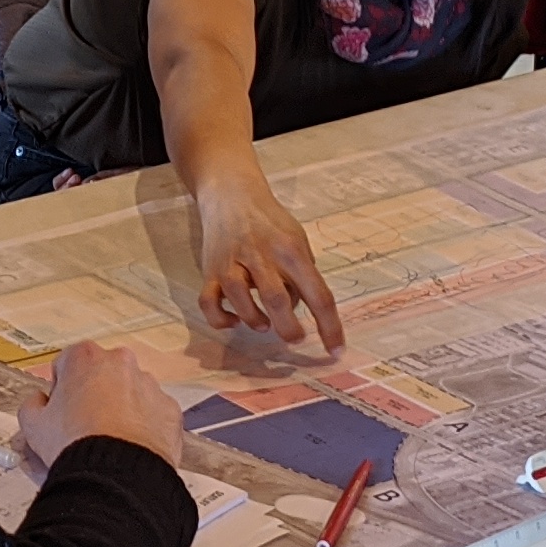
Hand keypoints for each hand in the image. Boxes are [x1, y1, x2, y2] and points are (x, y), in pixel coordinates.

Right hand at [20, 339, 184, 469]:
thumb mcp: (33, 425)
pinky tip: (130, 447)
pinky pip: (154, 414)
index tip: (61, 409)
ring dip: (121, 409)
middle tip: (84, 426)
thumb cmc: (74, 444)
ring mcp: (149, 385)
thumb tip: (37, 402)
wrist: (115, 474)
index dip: (61, 388)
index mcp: (84, 357)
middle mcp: (120, 363)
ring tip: (109, 441)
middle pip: (102, 375)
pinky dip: (144, 427)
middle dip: (94, 395)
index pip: (67, 363)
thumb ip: (31, 405)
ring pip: (131, 392)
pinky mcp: (169, 410)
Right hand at [192, 176, 344, 356]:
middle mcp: (262, 256)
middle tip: (294, 337)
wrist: (231, 195)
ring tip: (265, 324)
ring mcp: (232, 263)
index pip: (318, 295)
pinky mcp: (210, 270)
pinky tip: (234, 319)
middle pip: (277, 300)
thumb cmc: (270, 223)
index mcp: (291, 251)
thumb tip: (303, 310)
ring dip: (255, 321)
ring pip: (241, 301)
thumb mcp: (297, 240)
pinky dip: (222, 319)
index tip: (336, 351)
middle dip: (288, 329)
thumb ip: (302, 275)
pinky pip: (209, 304)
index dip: (330, 327)